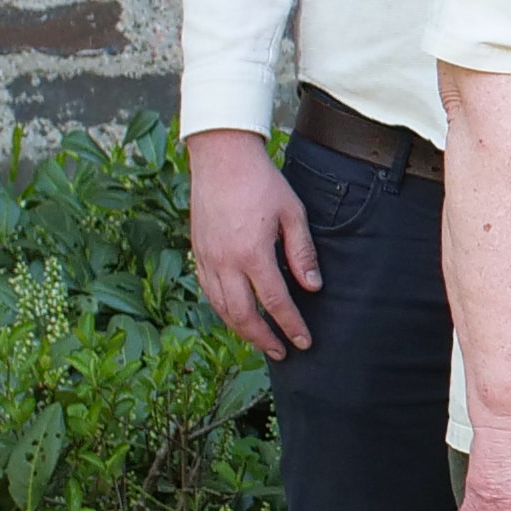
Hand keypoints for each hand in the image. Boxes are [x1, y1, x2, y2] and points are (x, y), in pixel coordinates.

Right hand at [185, 127, 317, 361]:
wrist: (221, 158)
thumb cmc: (261, 182)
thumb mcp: (293, 213)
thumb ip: (302, 252)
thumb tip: (313, 287)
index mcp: (252, 253)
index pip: (274, 302)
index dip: (291, 325)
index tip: (304, 341)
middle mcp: (225, 261)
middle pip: (243, 315)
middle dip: (264, 338)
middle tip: (283, 352)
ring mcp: (207, 258)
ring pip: (222, 308)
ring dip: (242, 330)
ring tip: (262, 341)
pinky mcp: (198, 252)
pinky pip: (208, 292)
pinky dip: (223, 310)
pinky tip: (237, 316)